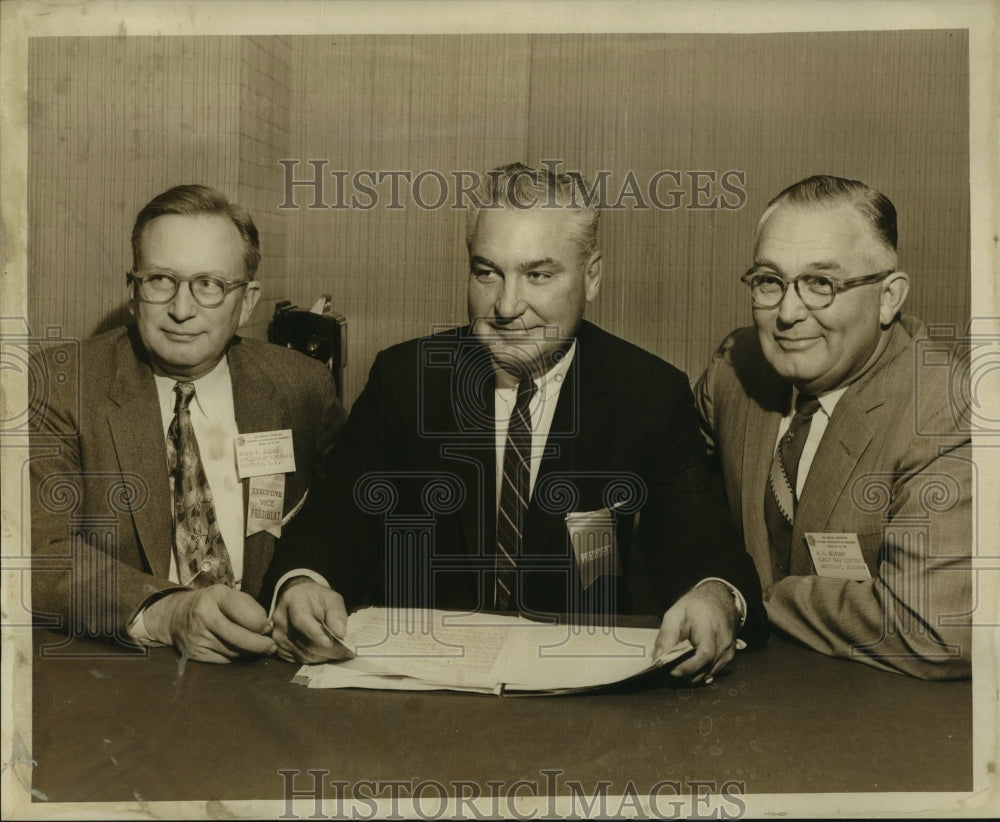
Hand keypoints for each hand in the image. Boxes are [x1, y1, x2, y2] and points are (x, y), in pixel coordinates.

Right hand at [144, 586, 276, 662]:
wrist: (175, 616)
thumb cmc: (212, 603)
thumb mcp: (229, 595)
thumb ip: (250, 607)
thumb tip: (267, 627)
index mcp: (215, 596)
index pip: (242, 612)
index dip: (260, 623)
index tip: (269, 627)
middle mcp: (203, 616)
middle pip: (238, 637)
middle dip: (260, 644)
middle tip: (272, 646)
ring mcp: (197, 637)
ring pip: (233, 651)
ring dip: (250, 652)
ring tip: (260, 648)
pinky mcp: (194, 654)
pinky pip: (224, 660)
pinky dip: (237, 657)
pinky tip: (242, 652)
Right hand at [271, 579, 351, 662]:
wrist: (297, 599)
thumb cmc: (316, 598)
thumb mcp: (331, 598)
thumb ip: (337, 613)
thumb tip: (341, 633)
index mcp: (294, 601)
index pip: (302, 620)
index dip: (315, 633)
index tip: (329, 642)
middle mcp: (281, 620)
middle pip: (304, 641)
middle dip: (327, 649)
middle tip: (345, 652)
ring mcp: (278, 635)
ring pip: (302, 654)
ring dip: (322, 656)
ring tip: (336, 651)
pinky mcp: (279, 647)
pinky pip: (298, 659)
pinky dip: (313, 658)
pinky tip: (322, 652)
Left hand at [654, 581, 738, 684]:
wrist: (719, 601)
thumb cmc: (696, 606)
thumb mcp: (675, 614)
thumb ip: (666, 636)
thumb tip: (658, 658)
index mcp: (710, 629)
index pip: (704, 654)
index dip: (688, 667)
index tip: (672, 672)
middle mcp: (723, 643)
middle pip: (705, 669)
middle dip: (685, 675)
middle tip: (667, 673)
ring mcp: (728, 653)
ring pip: (708, 674)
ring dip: (691, 676)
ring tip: (676, 668)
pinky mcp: (729, 659)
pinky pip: (713, 673)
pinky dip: (700, 673)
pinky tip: (689, 665)